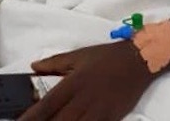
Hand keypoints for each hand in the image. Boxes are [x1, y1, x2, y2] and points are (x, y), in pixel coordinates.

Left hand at [19, 42, 152, 120]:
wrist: (139, 60)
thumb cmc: (106, 56)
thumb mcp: (79, 54)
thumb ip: (55, 63)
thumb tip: (33, 67)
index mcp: (73, 82)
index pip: (47, 104)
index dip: (31, 117)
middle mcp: (84, 99)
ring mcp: (99, 111)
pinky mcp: (112, 118)